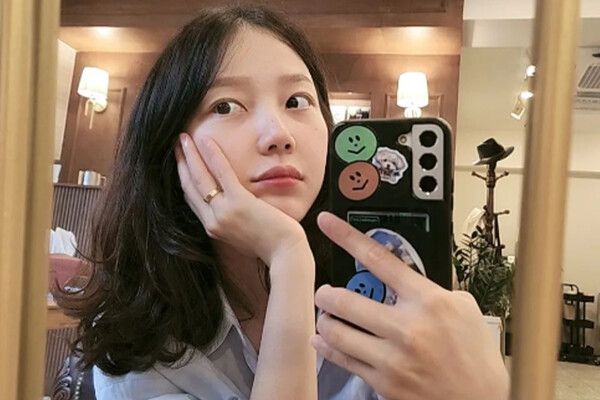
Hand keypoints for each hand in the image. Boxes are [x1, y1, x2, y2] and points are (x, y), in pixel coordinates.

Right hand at [175, 133, 306, 265]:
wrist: (286, 254)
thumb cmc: (272, 245)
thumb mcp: (245, 234)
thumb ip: (234, 221)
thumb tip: (234, 209)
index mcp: (214, 228)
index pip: (192, 199)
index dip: (184, 177)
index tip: (181, 161)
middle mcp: (213, 221)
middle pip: (190, 187)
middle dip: (182, 163)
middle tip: (177, 144)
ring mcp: (224, 213)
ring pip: (199, 178)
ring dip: (190, 155)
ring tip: (183, 137)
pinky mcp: (239, 203)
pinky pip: (221, 173)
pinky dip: (212, 155)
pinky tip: (206, 140)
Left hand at [311, 212, 508, 399]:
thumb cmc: (475, 355)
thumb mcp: (463, 307)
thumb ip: (429, 286)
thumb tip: (401, 268)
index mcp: (428, 301)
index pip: (378, 258)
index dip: (346, 236)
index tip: (327, 223)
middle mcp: (407, 328)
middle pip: (345, 299)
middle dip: (326, 293)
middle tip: (324, 292)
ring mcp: (393, 358)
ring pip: (336, 331)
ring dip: (325, 319)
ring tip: (326, 315)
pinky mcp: (384, 383)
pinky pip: (342, 360)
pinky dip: (327, 346)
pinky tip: (324, 340)